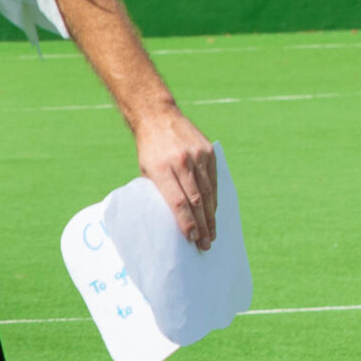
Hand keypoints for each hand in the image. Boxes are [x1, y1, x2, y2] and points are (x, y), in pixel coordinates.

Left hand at [136, 110, 218, 250]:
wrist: (158, 117)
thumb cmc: (149, 150)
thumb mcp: (146, 171)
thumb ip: (160, 191)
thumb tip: (173, 219)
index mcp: (161, 169)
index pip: (177, 201)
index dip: (186, 222)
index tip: (191, 239)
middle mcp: (181, 162)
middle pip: (196, 200)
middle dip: (201, 225)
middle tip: (205, 244)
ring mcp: (197, 155)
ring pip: (208, 192)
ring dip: (211, 216)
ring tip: (211, 234)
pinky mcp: (209, 152)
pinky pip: (213, 180)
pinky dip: (214, 199)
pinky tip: (213, 213)